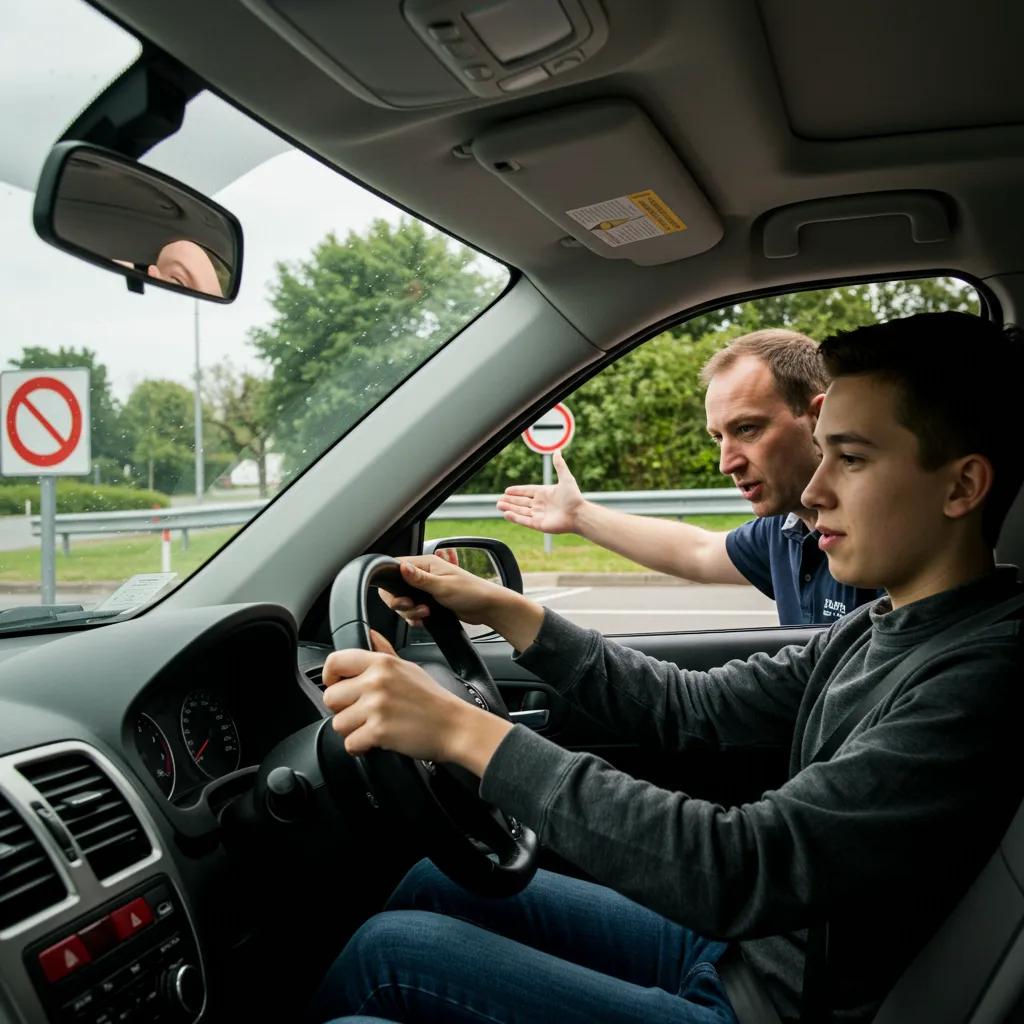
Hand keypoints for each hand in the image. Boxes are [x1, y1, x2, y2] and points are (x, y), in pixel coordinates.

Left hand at [322, 630, 510, 772]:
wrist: (455, 726)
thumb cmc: (433, 700)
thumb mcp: (408, 668)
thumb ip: (384, 652)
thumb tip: (370, 635)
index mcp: (382, 663)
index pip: (335, 661)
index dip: (330, 677)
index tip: (337, 686)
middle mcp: (376, 681)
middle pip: (331, 697)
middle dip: (343, 709)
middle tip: (362, 713)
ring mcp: (376, 706)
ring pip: (338, 723)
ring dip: (352, 730)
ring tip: (372, 727)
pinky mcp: (378, 731)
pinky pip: (350, 743)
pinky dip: (361, 747)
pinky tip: (376, 741)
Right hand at [380, 555, 544, 653]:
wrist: (487, 608)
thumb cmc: (471, 592)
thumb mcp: (443, 586)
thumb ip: (420, 579)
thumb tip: (402, 566)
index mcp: (426, 563)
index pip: (396, 568)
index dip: (392, 585)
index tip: (401, 598)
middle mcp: (424, 574)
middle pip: (396, 589)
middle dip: (402, 603)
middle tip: (415, 608)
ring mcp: (426, 588)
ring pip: (404, 602)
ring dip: (411, 612)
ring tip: (426, 613)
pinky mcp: (429, 601)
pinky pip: (413, 610)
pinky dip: (415, 617)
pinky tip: (424, 619)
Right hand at [496, 450, 583, 533]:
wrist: (579, 514)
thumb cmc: (574, 497)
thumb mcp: (566, 478)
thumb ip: (560, 465)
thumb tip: (558, 451)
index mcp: (545, 493)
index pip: (527, 492)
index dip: (517, 491)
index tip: (507, 490)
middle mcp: (541, 504)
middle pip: (521, 502)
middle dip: (510, 501)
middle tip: (499, 500)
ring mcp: (539, 515)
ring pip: (520, 511)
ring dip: (509, 508)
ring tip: (499, 505)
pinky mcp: (539, 525)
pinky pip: (524, 521)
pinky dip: (515, 517)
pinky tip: (506, 514)